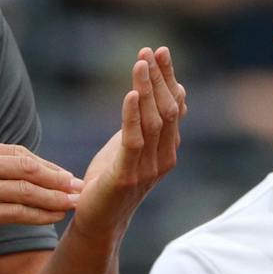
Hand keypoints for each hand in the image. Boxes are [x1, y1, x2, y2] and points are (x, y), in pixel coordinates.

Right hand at [0, 110, 80, 258]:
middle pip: (25, 167)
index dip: (40, 162)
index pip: (12, 151)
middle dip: (56, 177)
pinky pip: (14, 213)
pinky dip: (38, 214)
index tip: (58, 170)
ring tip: (75, 200)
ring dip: (54, 196)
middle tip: (78, 184)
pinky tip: (54, 216)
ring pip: (24, 191)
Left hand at [74, 47, 186, 241]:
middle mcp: (164, 157)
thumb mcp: (129, 147)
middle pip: (168, 109)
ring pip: (154, 121)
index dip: (169, 78)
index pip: (175, 106)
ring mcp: (148, 168)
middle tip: (151, 50)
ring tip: (140, 64)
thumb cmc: (109, 183)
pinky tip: (131, 94)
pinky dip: (133, 115)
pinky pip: (134, 140)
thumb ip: (142, 124)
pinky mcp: (127, 176)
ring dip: (147, 89)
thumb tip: (152, 92)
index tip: (160, 51)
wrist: (97, 222)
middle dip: (161, 77)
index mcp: (168, 149)